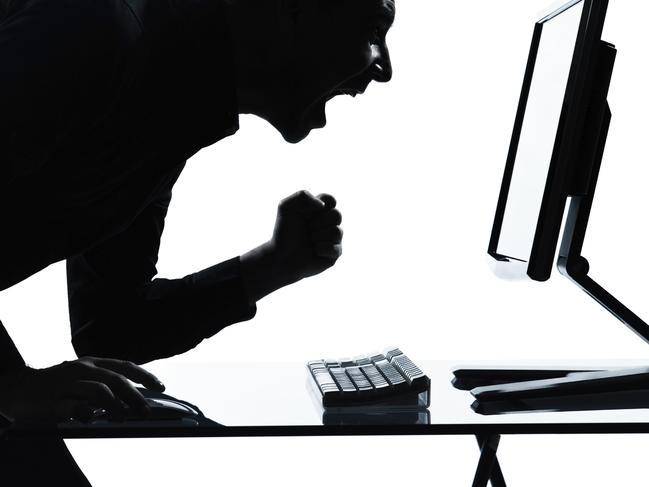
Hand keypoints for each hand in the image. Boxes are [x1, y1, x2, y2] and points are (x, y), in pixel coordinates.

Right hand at [0, 357, 164, 423]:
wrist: (18, 388)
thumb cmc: (58, 386)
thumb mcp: (83, 378)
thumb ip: (104, 385)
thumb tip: (133, 402)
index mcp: (92, 363)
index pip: (125, 366)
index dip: (145, 376)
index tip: (161, 387)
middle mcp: (81, 369)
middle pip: (116, 380)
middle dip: (135, 397)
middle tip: (147, 413)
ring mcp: (67, 384)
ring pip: (99, 391)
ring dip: (116, 406)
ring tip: (123, 418)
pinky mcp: (53, 401)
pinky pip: (75, 407)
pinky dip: (88, 413)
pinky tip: (93, 419)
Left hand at [241, 190, 342, 301]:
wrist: (281, 256)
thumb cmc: (284, 232)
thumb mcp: (286, 207)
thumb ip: (302, 196)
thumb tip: (322, 206)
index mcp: (321, 210)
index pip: (331, 200)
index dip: (319, 206)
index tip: (306, 213)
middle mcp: (330, 223)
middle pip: (337, 215)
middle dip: (317, 223)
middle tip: (307, 229)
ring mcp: (334, 239)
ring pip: (337, 231)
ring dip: (317, 236)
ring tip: (309, 240)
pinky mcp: (334, 254)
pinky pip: (335, 248)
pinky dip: (320, 249)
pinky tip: (314, 251)